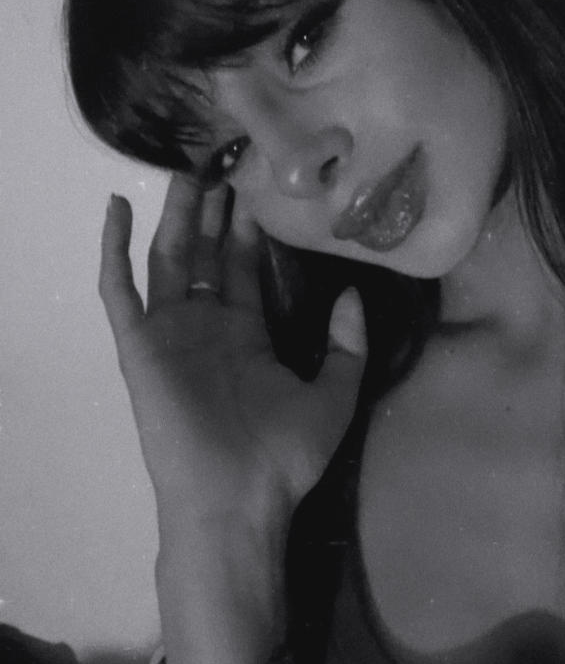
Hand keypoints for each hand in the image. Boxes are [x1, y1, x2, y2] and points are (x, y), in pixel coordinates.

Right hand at [99, 176, 366, 536]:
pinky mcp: (138, 346)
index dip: (249, 226)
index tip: (257, 183)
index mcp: (246, 335)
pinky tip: (118, 206)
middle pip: (206, 254)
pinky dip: (113, 247)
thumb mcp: (335, 393)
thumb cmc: (284, 457)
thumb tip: (352, 291)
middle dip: (211, 210)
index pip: (244, 266)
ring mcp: (169, 334)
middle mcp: (206, 326)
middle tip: (219, 161)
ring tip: (183, 170)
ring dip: (174, 216)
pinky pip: (119, 289)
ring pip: (167, 258)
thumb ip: (348, 343)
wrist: (238, 501)